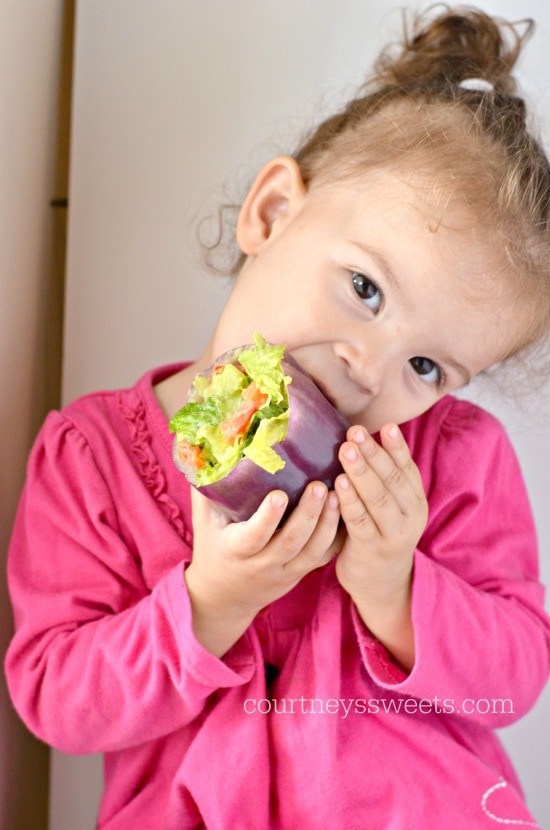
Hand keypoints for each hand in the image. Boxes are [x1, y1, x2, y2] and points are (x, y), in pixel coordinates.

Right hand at [185, 481, 339, 656]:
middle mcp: (262, 565)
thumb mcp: (204, 521)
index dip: (268, 518)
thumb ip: (206, 487)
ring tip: (338, 495)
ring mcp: (284, 572)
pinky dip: (337, 537)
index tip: (280, 494)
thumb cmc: (213, 548)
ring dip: (327, 524)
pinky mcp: (300, 574)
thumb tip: (207, 446)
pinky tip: (348, 512)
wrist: (224, 597)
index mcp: (235, 550)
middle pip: (290, 543)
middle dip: (308, 514)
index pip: (253, 536)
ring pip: (312, 552)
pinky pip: (323, 558)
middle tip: (321, 485)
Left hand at [334, 423, 427, 668]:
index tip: (385, 425)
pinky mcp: (372, 550)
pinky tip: (337, 483)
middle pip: (392, 479)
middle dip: (373, 453)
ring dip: (361, 472)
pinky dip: (349, 501)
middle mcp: (411, 516)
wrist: (381, 584)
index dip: (396, 447)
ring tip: (346, 450)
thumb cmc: (379, 533)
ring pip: (378, 499)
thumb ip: (382, 478)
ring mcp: (393, 534)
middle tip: (355, 432)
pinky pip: (360, 521)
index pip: (407, 468)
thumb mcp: (390, 506)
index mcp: (415, 500)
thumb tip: (362, 437)